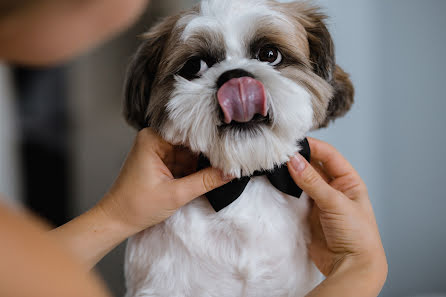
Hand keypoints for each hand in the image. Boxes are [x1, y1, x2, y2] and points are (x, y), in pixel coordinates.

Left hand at [99, 127, 231, 233]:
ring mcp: (159, 150)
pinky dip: (196, 169)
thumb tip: (230, 172)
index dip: (211, 140)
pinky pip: (185, 160)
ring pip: (191, 151)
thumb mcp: (175, 194)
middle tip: (232, 159)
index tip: (231, 145)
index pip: (189, 133)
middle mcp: (156, 139)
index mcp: (153, 139)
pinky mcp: (163, 161)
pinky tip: (211, 173)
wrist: (117, 219)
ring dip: (204, 162)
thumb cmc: (135, 206)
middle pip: (192, 141)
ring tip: (225, 167)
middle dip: (209, 152)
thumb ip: (205, 182)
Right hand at [288, 138, 386, 296]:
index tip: (293, 142)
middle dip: (299, 158)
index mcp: (348, 181)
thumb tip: (294, 160)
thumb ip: (313, 182)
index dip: (312, 146)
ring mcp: (320, 201)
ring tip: (277, 166)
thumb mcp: (335, 203)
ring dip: (291, 173)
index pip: (329, 155)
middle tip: (281, 153)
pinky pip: (295, 196)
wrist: (350, 266)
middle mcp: (334, 188)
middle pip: (314, 165)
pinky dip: (287, 189)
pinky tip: (279, 183)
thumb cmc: (357, 234)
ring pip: (302, 180)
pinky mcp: (308, 213)